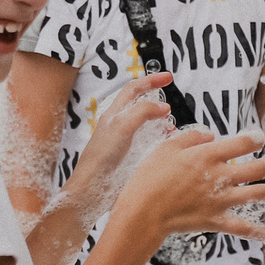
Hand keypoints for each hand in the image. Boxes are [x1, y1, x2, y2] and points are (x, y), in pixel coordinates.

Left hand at [71, 74, 178, 196]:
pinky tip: (167, 146)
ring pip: (146, 125)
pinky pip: (148, 142)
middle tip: (173, 101)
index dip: (151, 80)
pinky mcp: (129, 157)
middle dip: (157, 100)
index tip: (168, 77)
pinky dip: (160, 140)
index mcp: (114, 114)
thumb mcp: (122, 126)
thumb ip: (142, 112)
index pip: (134, 89)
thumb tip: (162, 106)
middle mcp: (119, 126)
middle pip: (140, 105)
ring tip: (173, 127)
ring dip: (161, 122)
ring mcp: (124, 142)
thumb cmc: (100, 158)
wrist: (92, 188)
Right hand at [119, 125, 264, 241]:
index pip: (242, 143)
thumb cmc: (149, 178)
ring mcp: (220, 200)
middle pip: (255, 168)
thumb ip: (191, 137)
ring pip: (256, 194)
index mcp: (208, 156)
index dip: (255, 138)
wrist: (143, 212)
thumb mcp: (166, 147)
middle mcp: (220, 177)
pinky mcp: (216, 221)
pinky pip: (243, 228)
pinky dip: (260, 232)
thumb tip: (211, 133)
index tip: (259, 137)